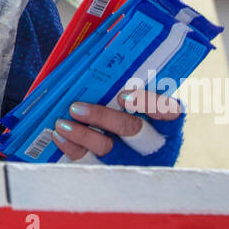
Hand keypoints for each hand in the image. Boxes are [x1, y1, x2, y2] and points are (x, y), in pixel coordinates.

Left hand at [51, 88, 183, 161]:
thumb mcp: (139, 103)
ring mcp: (134, 162)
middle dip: (102, 117)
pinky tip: (59, 136)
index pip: (168, 111)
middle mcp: (155, 144)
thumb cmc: (130, 114)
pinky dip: (73, 149)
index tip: (123, 96)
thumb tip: (101, 55)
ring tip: (62, 122)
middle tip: (76, 107)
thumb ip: (128, 86)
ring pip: (109, 150)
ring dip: (83, 135)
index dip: (148, 104)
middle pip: (132, 130)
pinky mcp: (113, 173)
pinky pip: (91, 163)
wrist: (128, 157)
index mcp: (167, 122)